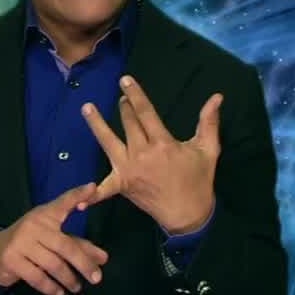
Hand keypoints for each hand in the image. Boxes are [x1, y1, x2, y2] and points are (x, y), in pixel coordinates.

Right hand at [0, 182, 110, 294]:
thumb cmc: (28, 243)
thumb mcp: (51, 238)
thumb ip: (77, 246)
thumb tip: (103, 258)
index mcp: (45, 215)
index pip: (63, 203)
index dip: (78, 195)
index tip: (93, 187)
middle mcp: (34, 225)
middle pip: (65, 245)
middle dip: (84, 263)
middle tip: (97, 278)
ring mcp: (21, 242)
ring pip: (53, 264)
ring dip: (68, 279)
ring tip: (77, 287)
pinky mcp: (12, 260)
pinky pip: (38, 277)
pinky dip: (51, 287)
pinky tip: (59, 292)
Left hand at [79, 75, 220, 233]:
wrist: (189, 214)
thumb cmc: (199, 180)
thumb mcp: (208, 149)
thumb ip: (209, 122)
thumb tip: (217, 97)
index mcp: (163, 144)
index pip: (145, 112)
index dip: (135, 94)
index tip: (125, 80)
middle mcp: (142, 154)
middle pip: (128, 124)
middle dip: (124, 107)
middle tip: (122, 97)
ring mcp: (129, 170)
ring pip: (108, 142)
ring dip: (97, 125)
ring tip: (87, 108)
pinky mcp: (122, 186)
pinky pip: (104, 189)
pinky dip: (91, 194)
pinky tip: (77, 198)